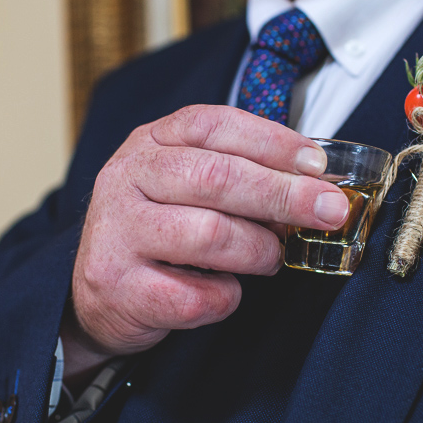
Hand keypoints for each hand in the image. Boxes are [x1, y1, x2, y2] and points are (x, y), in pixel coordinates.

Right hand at [64, 105, 348, 369]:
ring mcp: (117, 233)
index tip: (317, 165)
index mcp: (149, 142)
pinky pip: (194, 295)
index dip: (272, 142)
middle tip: (329, 211)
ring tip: (270, 258)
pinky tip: (225, 292)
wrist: (93, 296)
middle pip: (217, 177)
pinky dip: (225, 297)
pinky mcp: (119, 287)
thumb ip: (238, 173)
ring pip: (209, 235)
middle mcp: (126, 178)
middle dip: (284, 195)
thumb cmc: (158, 232)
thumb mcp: (184, 184)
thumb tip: (316, 183)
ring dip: (258, 251)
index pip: (213, 125)